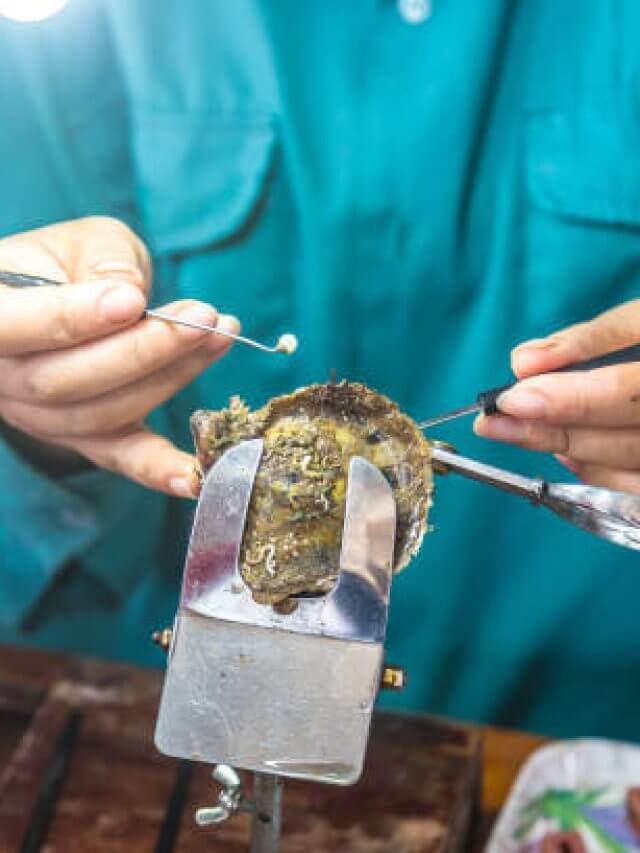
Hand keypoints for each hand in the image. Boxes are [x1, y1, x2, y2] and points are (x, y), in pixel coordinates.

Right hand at [0, 217, 237, 497]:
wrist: (60, 301)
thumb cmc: (67, 264)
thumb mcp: (83, 241)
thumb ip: (104, 261)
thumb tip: (132, 295)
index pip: (13, 326)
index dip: (71, 318)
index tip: (132, 300)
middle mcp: (4, 378)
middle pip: (67, 379)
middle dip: (145, 350)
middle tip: (204, 318)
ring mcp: (40, 417)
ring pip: (102, 413)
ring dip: (170, 378)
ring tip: (220, 337)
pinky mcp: (82, 439)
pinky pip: (118, 458)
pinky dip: (158, 470)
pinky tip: (194, 477)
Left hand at [474, 300, 639, 493]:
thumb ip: (592, 340)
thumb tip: (525, 362)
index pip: (629, 391)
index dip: (569, 398)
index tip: (513, 398)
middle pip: (627, 438)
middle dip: (554, 430)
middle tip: (495, 423)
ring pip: (630, 464)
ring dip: (570, 450)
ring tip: (520, 430)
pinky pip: (638, 490)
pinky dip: (600, 473)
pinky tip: (568, 455)